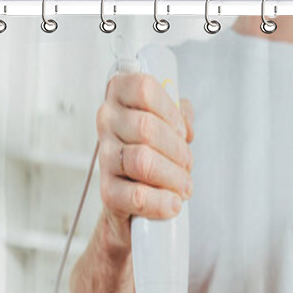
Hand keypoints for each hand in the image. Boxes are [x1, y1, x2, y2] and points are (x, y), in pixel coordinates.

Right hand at [96, 72, 193, 246]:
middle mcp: (107, 122)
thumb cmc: (153, 158)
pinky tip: (172, 203)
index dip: (170, 112)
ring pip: (143, 161)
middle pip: (147, 128)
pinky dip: (163, 202)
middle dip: (178, 151)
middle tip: (186, 166)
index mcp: (121, 98)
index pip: (144, 89)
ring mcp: (105, 157)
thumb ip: (178, 115)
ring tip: (183, 185)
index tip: (181, 131)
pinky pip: (138, 195)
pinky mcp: (108, 192)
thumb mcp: (169, 129)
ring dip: (174, 177)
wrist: (136, 201)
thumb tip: (183, 109)